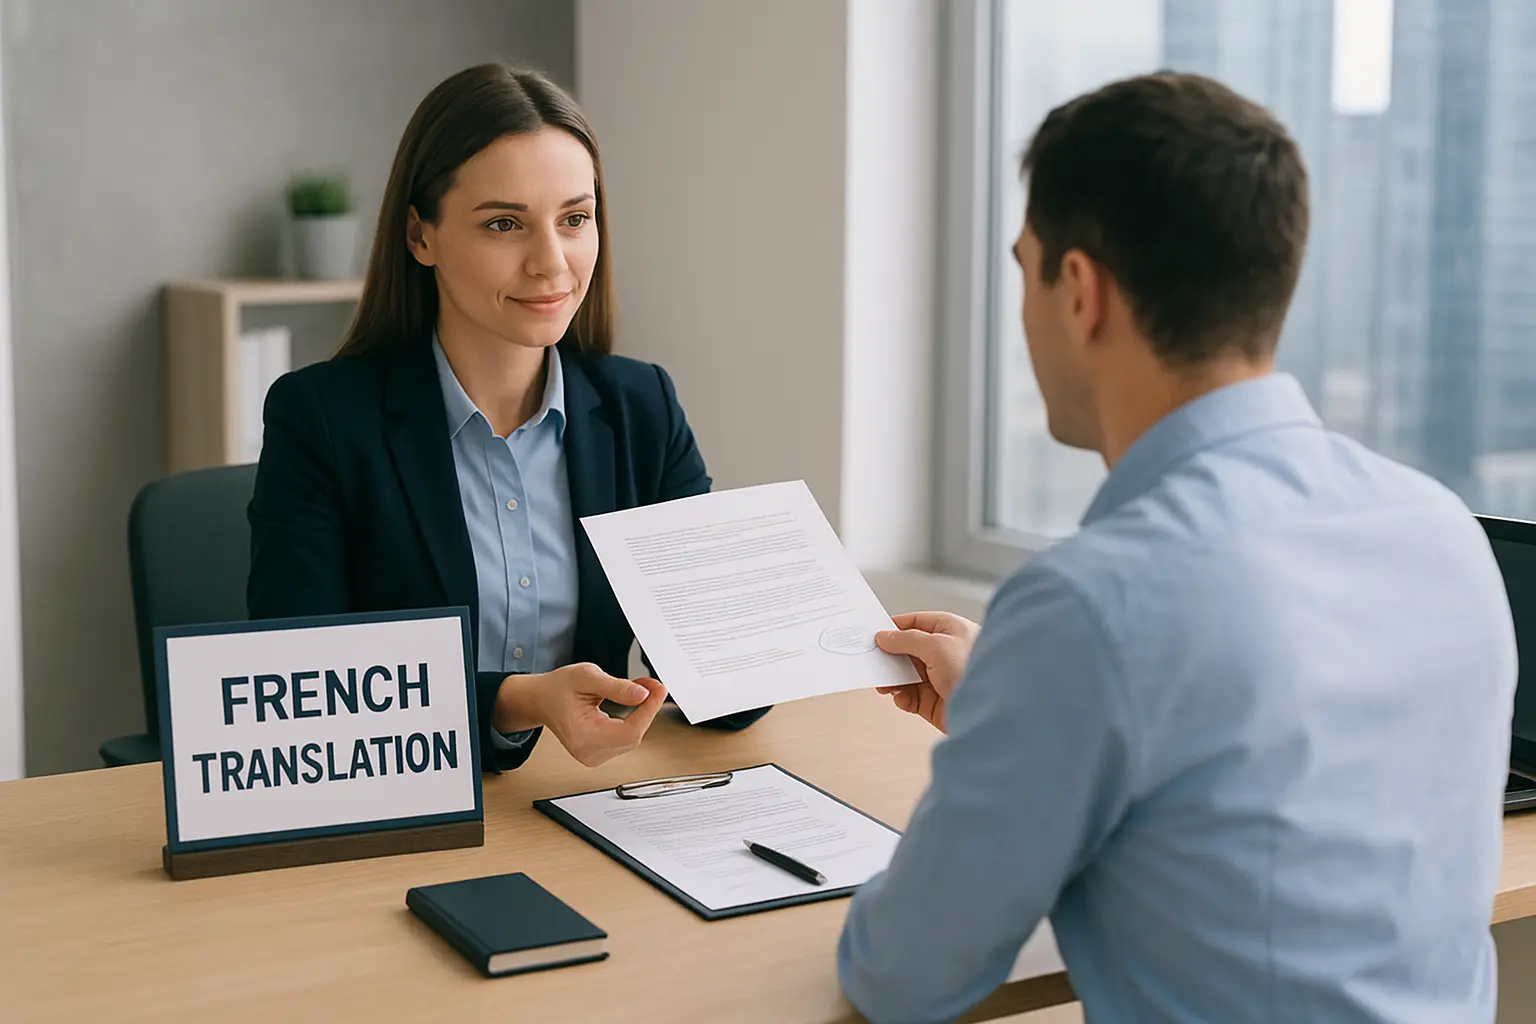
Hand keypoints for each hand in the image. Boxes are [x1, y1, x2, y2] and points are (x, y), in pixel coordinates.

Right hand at [494, 664, 667, 766]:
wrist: (541, 700)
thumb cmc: (557, 688)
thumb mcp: (587, 677)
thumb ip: (617, 687)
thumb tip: (643, 694)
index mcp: (582, 735)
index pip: (629, 731)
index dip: (649, 710)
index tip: (658, 689)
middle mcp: (588, 752)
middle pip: (633, 736)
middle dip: (647, 709)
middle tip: (652, 685)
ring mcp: (593, 757)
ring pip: (632, 739)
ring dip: (641, 714)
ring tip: (639, 690)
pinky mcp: (598, 754)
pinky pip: (625, 740)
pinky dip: (633, 722)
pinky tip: (632, 705)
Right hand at [875, 611, 980, 732]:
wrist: (992, 712)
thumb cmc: (972, 670)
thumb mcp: (936, 646)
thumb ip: (906, 640)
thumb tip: (883, 637)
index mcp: (949, 630)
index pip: (915, 623)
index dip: (894, 628)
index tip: (872, 634)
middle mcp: (944, 652)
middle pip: (907, 650)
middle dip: (889, 657)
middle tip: (872, 662)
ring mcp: (938, 677)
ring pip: (905, 674)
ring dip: (892, 680)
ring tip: (884, 686)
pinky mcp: (934, 701)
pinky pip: (910, 696)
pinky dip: (902, 698)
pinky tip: (901, 699)